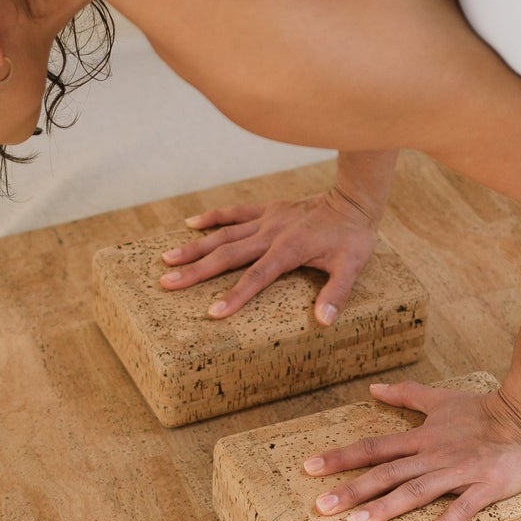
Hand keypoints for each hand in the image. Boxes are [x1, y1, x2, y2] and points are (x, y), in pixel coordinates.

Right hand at [158, 188, 378, 322]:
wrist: (353, 200)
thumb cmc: (352, 237)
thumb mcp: (351, 267)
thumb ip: (336, 293)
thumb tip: (324, 321)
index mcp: (287, 251)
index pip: (255, 278)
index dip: (234, 296)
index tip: (212, 312)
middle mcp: (270, 234)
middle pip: (226, 255)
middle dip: (196, 271)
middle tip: (167, 283)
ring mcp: (265, 220)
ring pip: (223, 234)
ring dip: (195, 247)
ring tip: (168, 259)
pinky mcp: (267, 210)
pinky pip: (235, 212)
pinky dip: (213, 216)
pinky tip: (190, 223)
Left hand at [303, 380, 520, 520]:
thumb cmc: (484, 410)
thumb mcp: (441, 399)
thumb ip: (406, 395)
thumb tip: (372, 387)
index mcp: (421, 438)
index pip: (373, 447)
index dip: (340, 457)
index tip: (309, 468)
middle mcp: (433, 455)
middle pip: (386, 473)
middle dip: (352, 490)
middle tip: (320, 507)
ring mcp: (458, 471)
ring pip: (416, 491)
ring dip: (386, 508)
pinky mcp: (485, 486)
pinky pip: (463, 508)